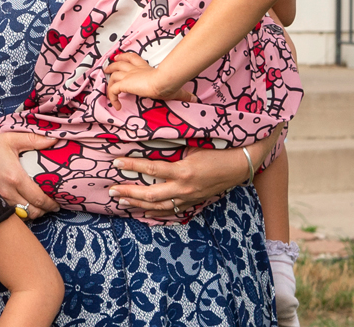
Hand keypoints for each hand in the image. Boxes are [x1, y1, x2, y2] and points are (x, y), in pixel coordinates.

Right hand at [0, 132, 60, 217]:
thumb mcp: (10, 139)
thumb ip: (33, 140)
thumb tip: (54, 140)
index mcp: (15, 177)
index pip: (39, 199)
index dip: (51, 204)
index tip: (57, 203)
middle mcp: (7, 192)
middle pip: (32, 212)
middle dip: (44, 211)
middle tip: (51, 206)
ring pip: (22, 215)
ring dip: (32, 213)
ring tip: (38, 207)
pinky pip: (10, 213)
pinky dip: (20, 213)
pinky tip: (23, 205)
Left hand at [105, 52, 195, 107]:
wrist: (163, 81)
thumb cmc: (169, 84)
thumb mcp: (176, 89)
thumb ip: (184, 94)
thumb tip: (195, 99)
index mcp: (145, 69)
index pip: (133, 59)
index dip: (125, 57)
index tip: (120, 58)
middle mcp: (135, 70)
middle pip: (120, 63)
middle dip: (112, 64)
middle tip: (107, 68)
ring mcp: (128, 76)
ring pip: (113, 74)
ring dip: (108, 78)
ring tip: (106, 82)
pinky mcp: (124, 84)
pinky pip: (112, 90)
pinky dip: (111, 96)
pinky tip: (116, 105)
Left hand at [107, 143, 256, 220]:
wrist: (242, 164)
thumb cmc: (219, 149)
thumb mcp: (195, 144)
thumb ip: (174, 147)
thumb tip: (151, 140)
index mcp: (184, 171)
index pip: (151, 170)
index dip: (132, 167)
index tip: (115, 163)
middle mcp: (185, 188)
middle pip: (150, 195)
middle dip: (128, 194)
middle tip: (111, 191)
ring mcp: (189, 198)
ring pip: (158, 207)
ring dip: (138, 205)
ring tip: (121, 202)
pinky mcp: (193, 202)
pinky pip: (171, 211)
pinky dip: (155, 213)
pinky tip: (143, 213)